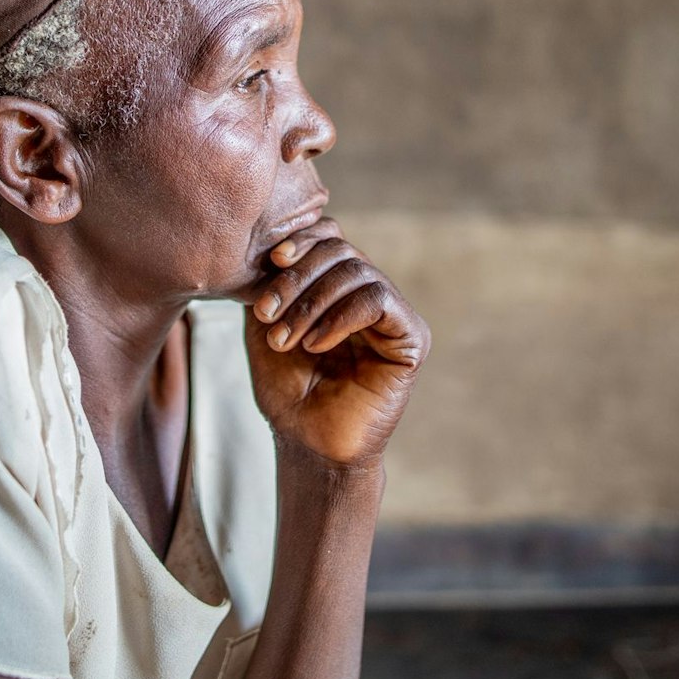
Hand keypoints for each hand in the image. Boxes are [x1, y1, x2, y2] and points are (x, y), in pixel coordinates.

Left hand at [244, 218, 428, 466]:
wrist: (307, 442)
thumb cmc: (286, 388)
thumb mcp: (266, 324)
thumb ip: (271, 282)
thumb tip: (273, 244)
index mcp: (338, 286)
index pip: (330, 236)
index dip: (303, 239)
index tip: (273, 260)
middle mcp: (370, 293)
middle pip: (340, 250)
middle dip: (297, 278)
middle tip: (267, 314)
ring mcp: (393, 315)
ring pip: (357, 272)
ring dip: (312, 303)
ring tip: (286, 339)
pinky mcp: (412, 338)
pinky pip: (378, 301)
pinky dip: (341, 317)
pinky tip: (316, 345)